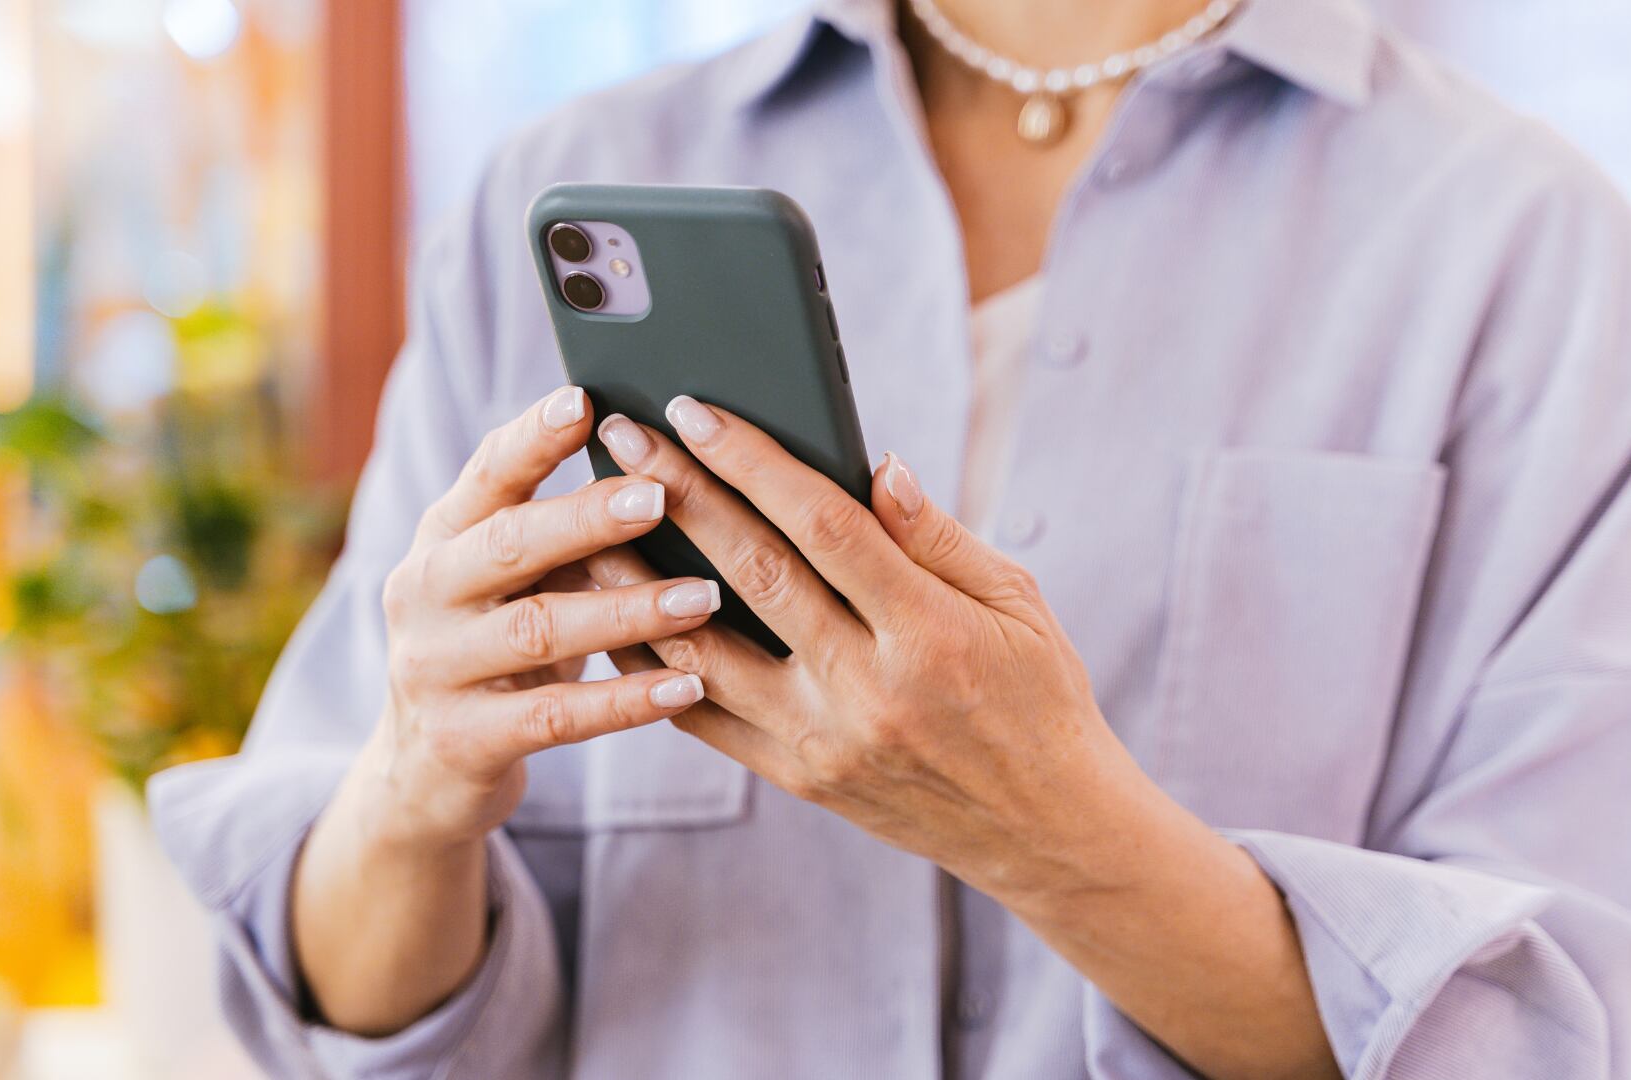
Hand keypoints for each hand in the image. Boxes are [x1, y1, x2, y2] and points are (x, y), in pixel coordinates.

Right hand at [365, 386, 723, 847]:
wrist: (424, 771)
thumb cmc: (499, 649)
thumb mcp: (513, 582)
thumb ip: (566, 531)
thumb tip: (670, 468)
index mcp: (442, 537)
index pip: (486, 474)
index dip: (533, 437)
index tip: (587, 400)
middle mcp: (424, 593)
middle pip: (508, 544)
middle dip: (586, 517)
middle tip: (661, 495)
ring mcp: (434, 668)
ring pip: (537, 629)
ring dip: (627, 611)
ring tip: (704, 597)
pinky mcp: (462, 740)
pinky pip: (554, 717)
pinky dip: (625, 700)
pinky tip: (686, 686)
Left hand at [586, 398, 1157, 900]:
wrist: (1043, 828)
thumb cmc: (1037, 695)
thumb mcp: (1017, 601)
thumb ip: (937, 536)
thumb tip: (874, 466)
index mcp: (930, 630)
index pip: (824, 524)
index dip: (753, 461)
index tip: (696, 410)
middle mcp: (868, 688)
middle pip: (752, 572)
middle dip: (678, 494)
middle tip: (620, 438)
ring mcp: (824, 739)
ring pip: (704, 648)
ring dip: (637, 581)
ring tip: (587, 523)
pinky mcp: (798, 778)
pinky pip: (704, 716)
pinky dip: (653, 664)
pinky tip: (614, 616)